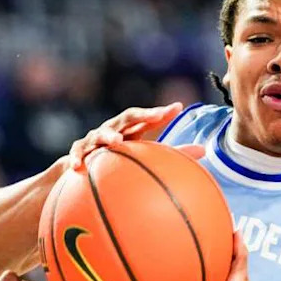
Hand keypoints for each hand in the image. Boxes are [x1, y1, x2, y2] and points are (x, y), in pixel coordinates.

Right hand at [68, 102, 184, 169]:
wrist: (82, 173)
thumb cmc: (117, 164)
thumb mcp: (142, 158)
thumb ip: (171, 154)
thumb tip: (205, 150)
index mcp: (130, 132)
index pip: (147, 119)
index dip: (160, 113)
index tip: (177, 107)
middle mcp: (112, 130)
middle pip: (126, 118)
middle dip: (141, 115)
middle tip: (156, 116)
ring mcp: (93, 140)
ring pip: (100, 134)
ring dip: (108, 135)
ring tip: (116, 141)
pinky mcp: (77, 152)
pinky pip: (76, 154)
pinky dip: (76, 159)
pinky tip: (78, 167)